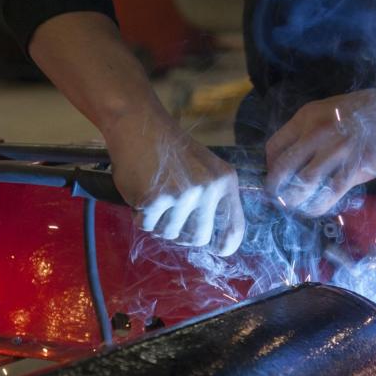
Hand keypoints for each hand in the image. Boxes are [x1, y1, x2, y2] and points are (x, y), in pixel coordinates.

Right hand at [105, 113, 244, 255]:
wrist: (140, 125)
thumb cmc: (169, 148)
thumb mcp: (204, 167)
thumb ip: (212, 197)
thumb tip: (210, 238)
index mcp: (224, 181)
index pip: (235, 225)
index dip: (227, 244)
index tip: (218, 250)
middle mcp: (208, 190)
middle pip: (198, 238)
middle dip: (182, 235)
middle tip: (171, 218)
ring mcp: (182, 195)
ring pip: (170, 233)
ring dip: (158, 223)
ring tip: (154, 197)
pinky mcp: (156, 199)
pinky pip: (147, 225)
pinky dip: (141, 215)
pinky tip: (141, 192)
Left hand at [266, 88, 375, 216]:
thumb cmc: (364, 110)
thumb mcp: (328, 109)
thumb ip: (309, 130)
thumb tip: (293, 157)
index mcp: (307, 117)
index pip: (275, 146)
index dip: (269, 166)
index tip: (274, 175)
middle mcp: (317, 134)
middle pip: (283, 168)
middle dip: (274, 188)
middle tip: (275, 197)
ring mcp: (336, 152)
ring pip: (303, 184)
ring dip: (293, 200)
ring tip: (292, 206)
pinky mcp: (354, 169)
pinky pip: (328, 194)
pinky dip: (316, 206)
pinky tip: (312, 210)